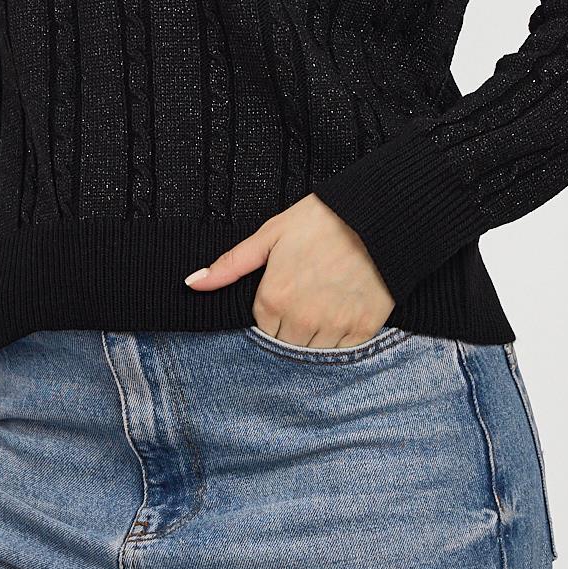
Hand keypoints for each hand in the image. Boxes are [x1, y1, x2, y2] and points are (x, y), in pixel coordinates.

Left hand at [185, 193, 396, 347]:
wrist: (375, 216)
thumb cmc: (319, 222)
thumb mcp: (269, 236)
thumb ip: (230, 265)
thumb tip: (192, 283)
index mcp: (273, 298)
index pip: (262, 329)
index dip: (272, 312)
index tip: (285, 294)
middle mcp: (301, 319)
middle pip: (286, 344)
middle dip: (291, 327)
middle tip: (306, 299)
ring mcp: (334, 327)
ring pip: (313, 352)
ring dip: (315, 336)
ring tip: (325, 304)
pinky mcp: (362, 329)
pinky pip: (343, 352)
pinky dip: (341, 339)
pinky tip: (343, 311)